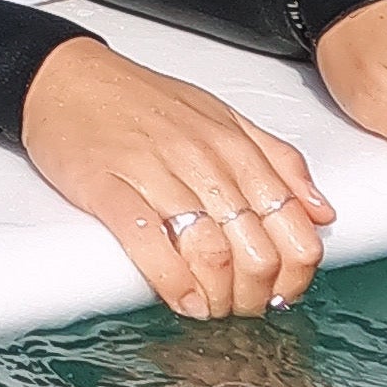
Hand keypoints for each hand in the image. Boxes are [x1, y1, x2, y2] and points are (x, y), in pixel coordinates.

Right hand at [19, 34, 330, 319]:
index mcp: (234, 145)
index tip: (283, 291)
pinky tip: (181, 300)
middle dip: (256, 294)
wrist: (64, 77)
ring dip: (218, 295)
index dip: (295, 272)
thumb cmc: (140, 100)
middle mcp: (201, 158)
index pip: (291, 224)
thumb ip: (277, 160)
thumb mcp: (222, 117)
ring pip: (209, 250)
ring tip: (212, 308)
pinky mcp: (106, 186)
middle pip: (254, 248)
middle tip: (243, 307)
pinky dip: (171, 280)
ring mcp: (153, 171)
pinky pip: (147, 242)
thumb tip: (321, 211)